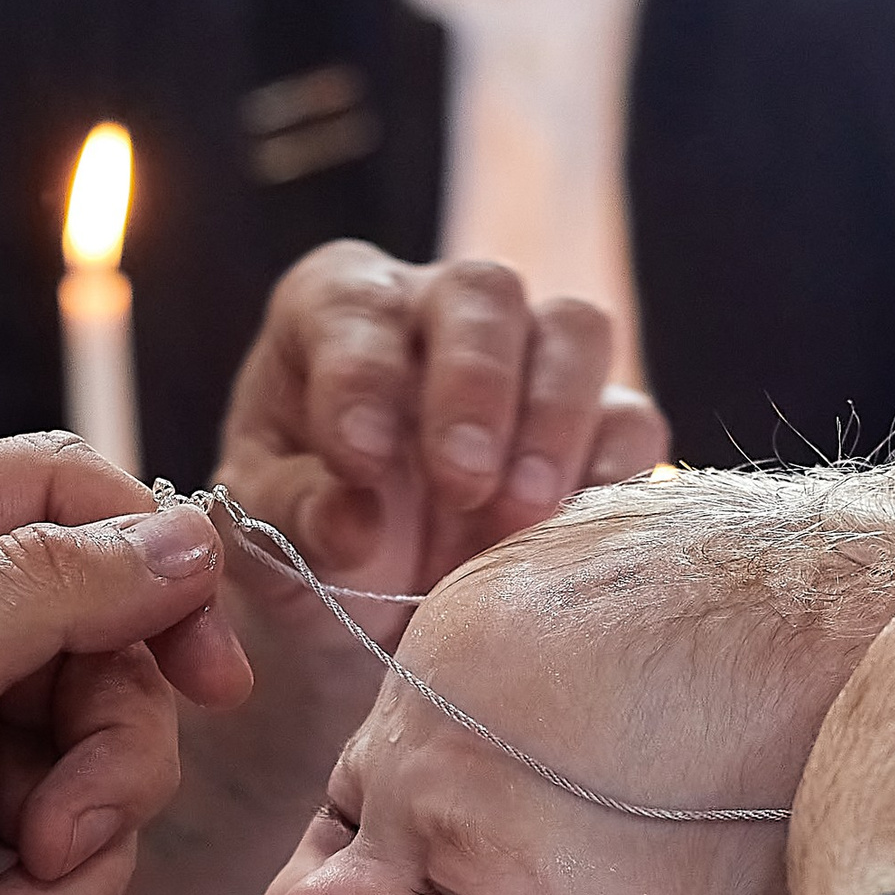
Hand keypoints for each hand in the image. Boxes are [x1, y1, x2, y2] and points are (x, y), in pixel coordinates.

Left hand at [0, 436, 251, 894]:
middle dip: (112, 744)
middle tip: (76, 823)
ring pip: (106, 749)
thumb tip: (189, 535)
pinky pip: (75, 839)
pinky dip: (53, 893)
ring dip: (85, 836)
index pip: (58, 493)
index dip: (150, 561)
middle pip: (107, 638)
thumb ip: (44, 583)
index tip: (207, 661)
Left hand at [106, 247, 668, 894]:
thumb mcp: (264, 534)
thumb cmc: (306, 538)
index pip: (352, 309)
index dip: (360, 376)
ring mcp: (530, 358)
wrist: (375, 603)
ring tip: (519, 514)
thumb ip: (290, 516)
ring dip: (555, 420)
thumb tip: (354, 521)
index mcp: (335, 311)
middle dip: (475, 385)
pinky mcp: (598, 424)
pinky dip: (613, 469)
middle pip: (483, 292)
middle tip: (460, 479)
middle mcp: (438, 310)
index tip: (358, 458)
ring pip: (575, 331)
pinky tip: (575, 525)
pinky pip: (631, 420)